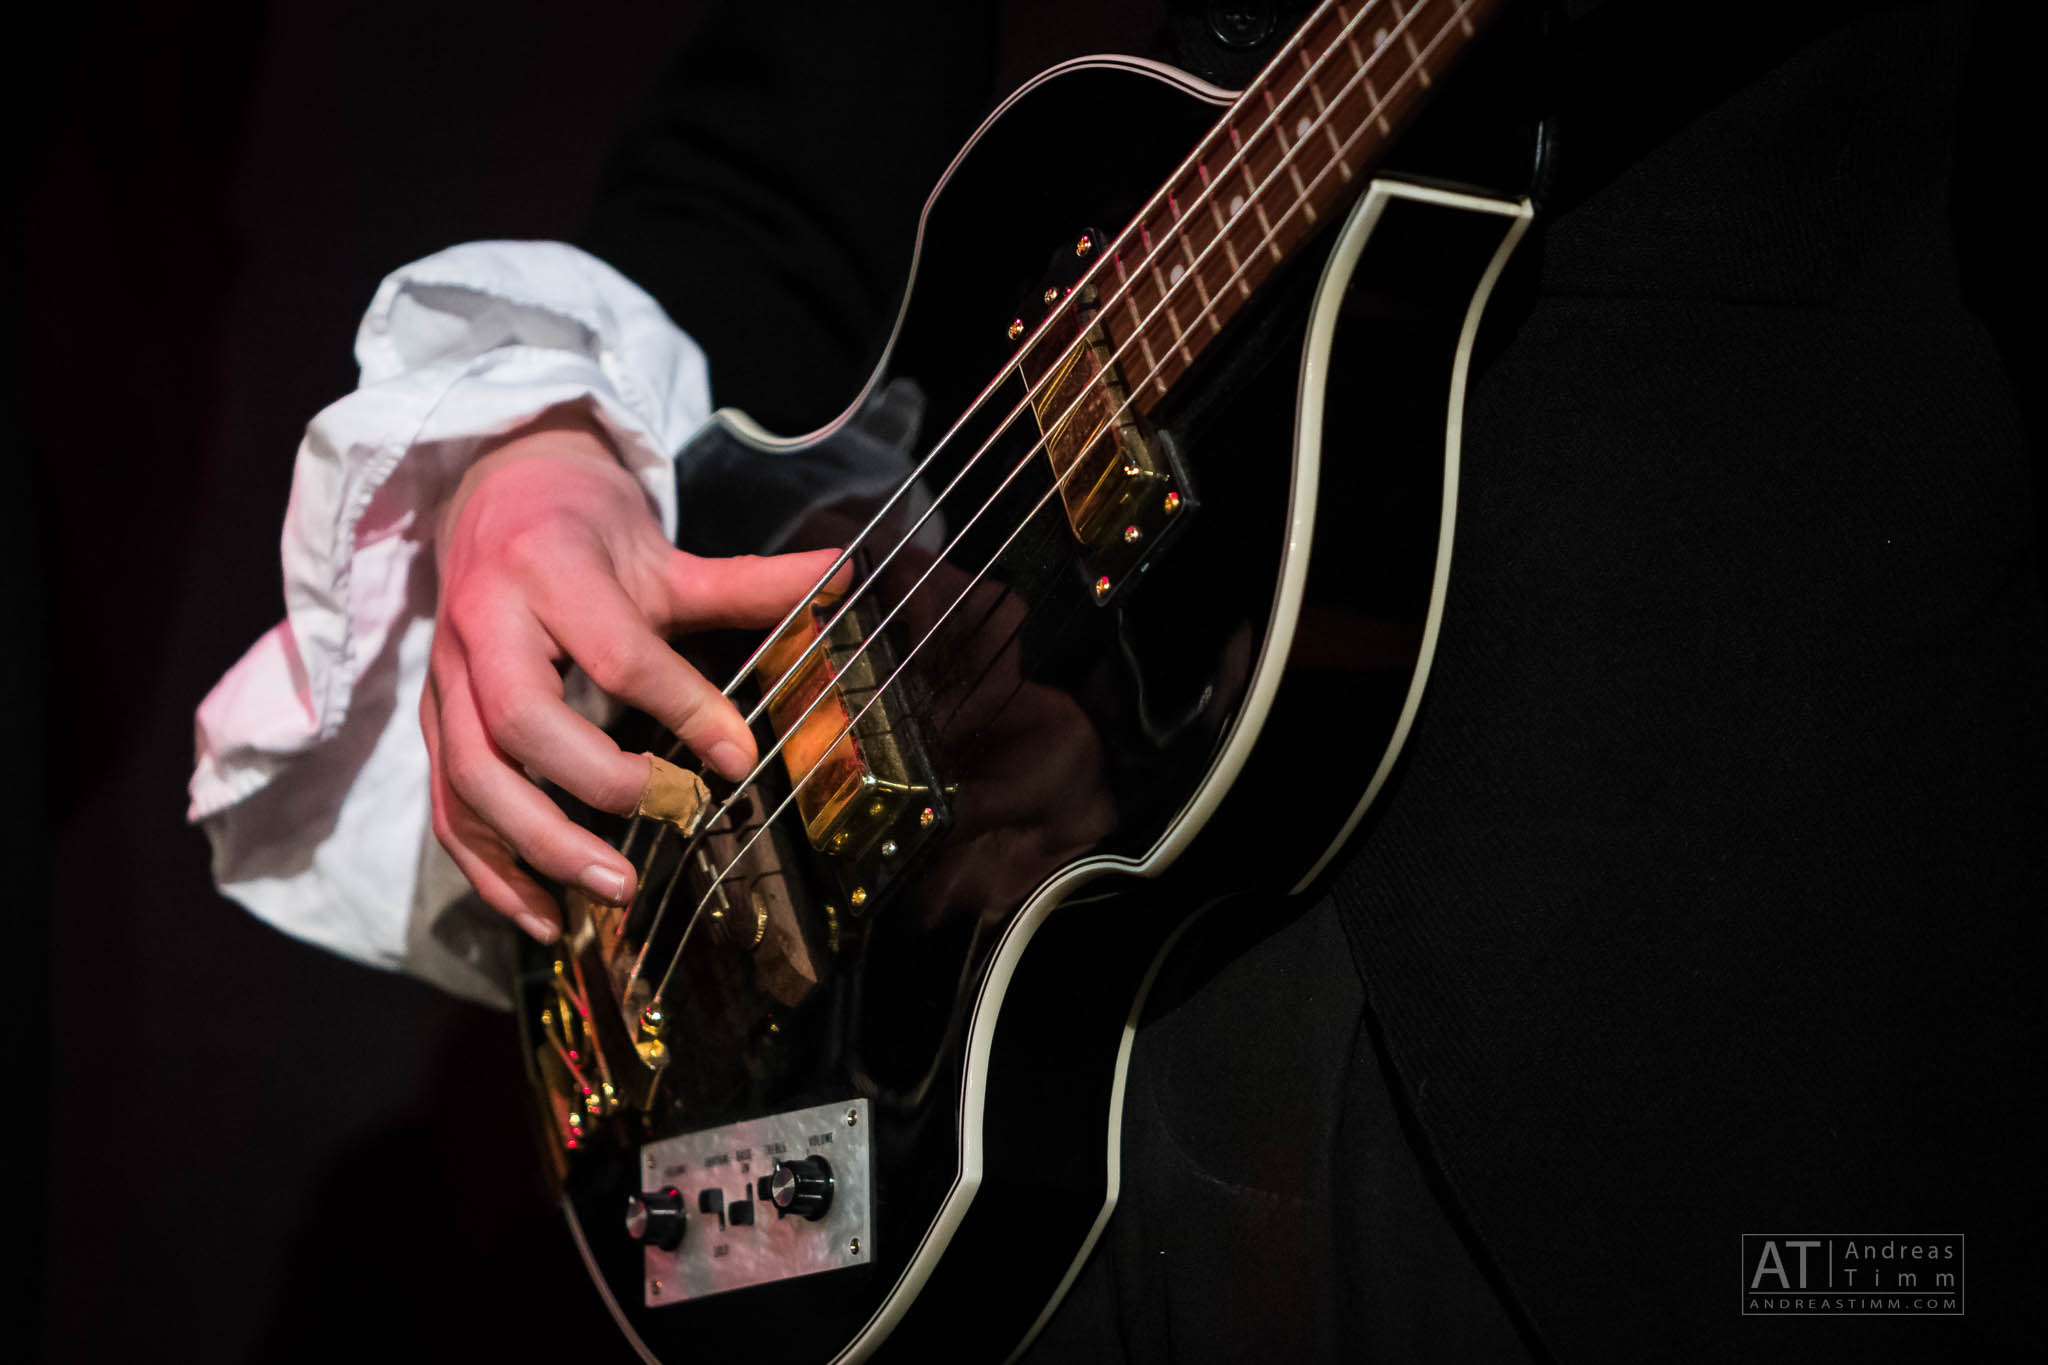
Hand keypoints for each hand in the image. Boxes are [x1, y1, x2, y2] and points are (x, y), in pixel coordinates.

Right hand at [424, 409, 839, 941]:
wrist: (492, 495)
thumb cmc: (583, 531)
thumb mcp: (662, 552)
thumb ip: (747, 581)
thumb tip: (843, 576)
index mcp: (547, 571)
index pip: (616, 653)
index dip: (683, 708)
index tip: (740, 758)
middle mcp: (482, 625)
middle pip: (521, 720)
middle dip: (597, 783)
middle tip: (675, 817)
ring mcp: (446, 679)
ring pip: (470, 776)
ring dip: (537, 845)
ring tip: (611, 891)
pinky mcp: (433, 722)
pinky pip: (448, 808)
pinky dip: (491, 870)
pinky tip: (546, 915)